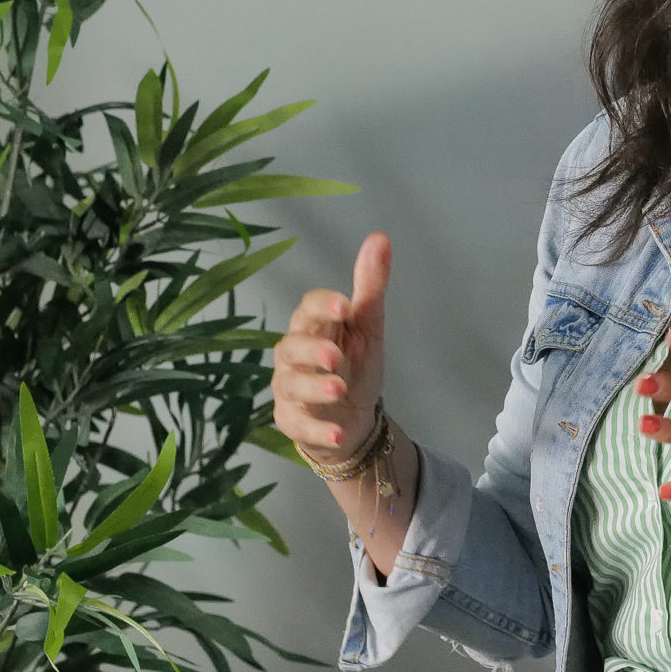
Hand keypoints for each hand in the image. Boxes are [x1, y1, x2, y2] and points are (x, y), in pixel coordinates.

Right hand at [272, 232, 391, 456]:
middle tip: (336, 356)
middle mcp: (294, 356)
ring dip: (314, 388)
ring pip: (291, 385)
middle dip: (312, 350)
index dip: (322, 306)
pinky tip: (338, 434)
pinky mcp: (292, 422)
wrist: (354, 419)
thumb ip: (370, 288)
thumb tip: (380, 237)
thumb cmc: (355, 365)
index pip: (307, 309)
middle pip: (291, 346)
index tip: (344, 306)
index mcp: (314, 327)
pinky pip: (299, 426)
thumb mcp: (367, 327)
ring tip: (339, 389)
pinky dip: (318, 431)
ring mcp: (289, 390)